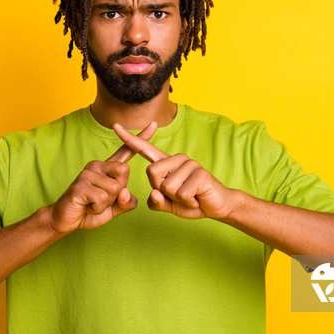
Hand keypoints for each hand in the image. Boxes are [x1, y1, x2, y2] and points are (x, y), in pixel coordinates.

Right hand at [49, 122, 157, 232]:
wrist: (65, 221)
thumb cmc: (89, 212)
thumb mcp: (113, 208)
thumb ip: (125, 202)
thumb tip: (126, 193)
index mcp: (106, 168)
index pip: (126, 151)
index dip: (140, 139)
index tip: (154, 125)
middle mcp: (96, 165)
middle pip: (124, 171)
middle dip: (119, 191)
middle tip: (102, 200)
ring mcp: (87, 173)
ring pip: (114, 188)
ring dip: (107, 204)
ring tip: (93, 204)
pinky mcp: (80, 185)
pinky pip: (102, 198)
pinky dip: (98, 209)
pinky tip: (88, 207)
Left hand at [113, 123, 237, 219]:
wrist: (218, 207)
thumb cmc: (191, 203)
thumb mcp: (170, 205)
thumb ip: (157, 202)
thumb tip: (154, 194)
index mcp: (166, 164)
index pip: (145, 149)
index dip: (130, 139)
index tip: (115, 126)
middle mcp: (177, 159)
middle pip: (152, 173)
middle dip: (162, 191)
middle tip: (179, 195)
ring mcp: (189, 163)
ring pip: (167, 186)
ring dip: (177, 199)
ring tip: (190, 197)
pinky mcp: (199, 172)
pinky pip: (181, 193)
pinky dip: (187, 202)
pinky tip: (197, 199)